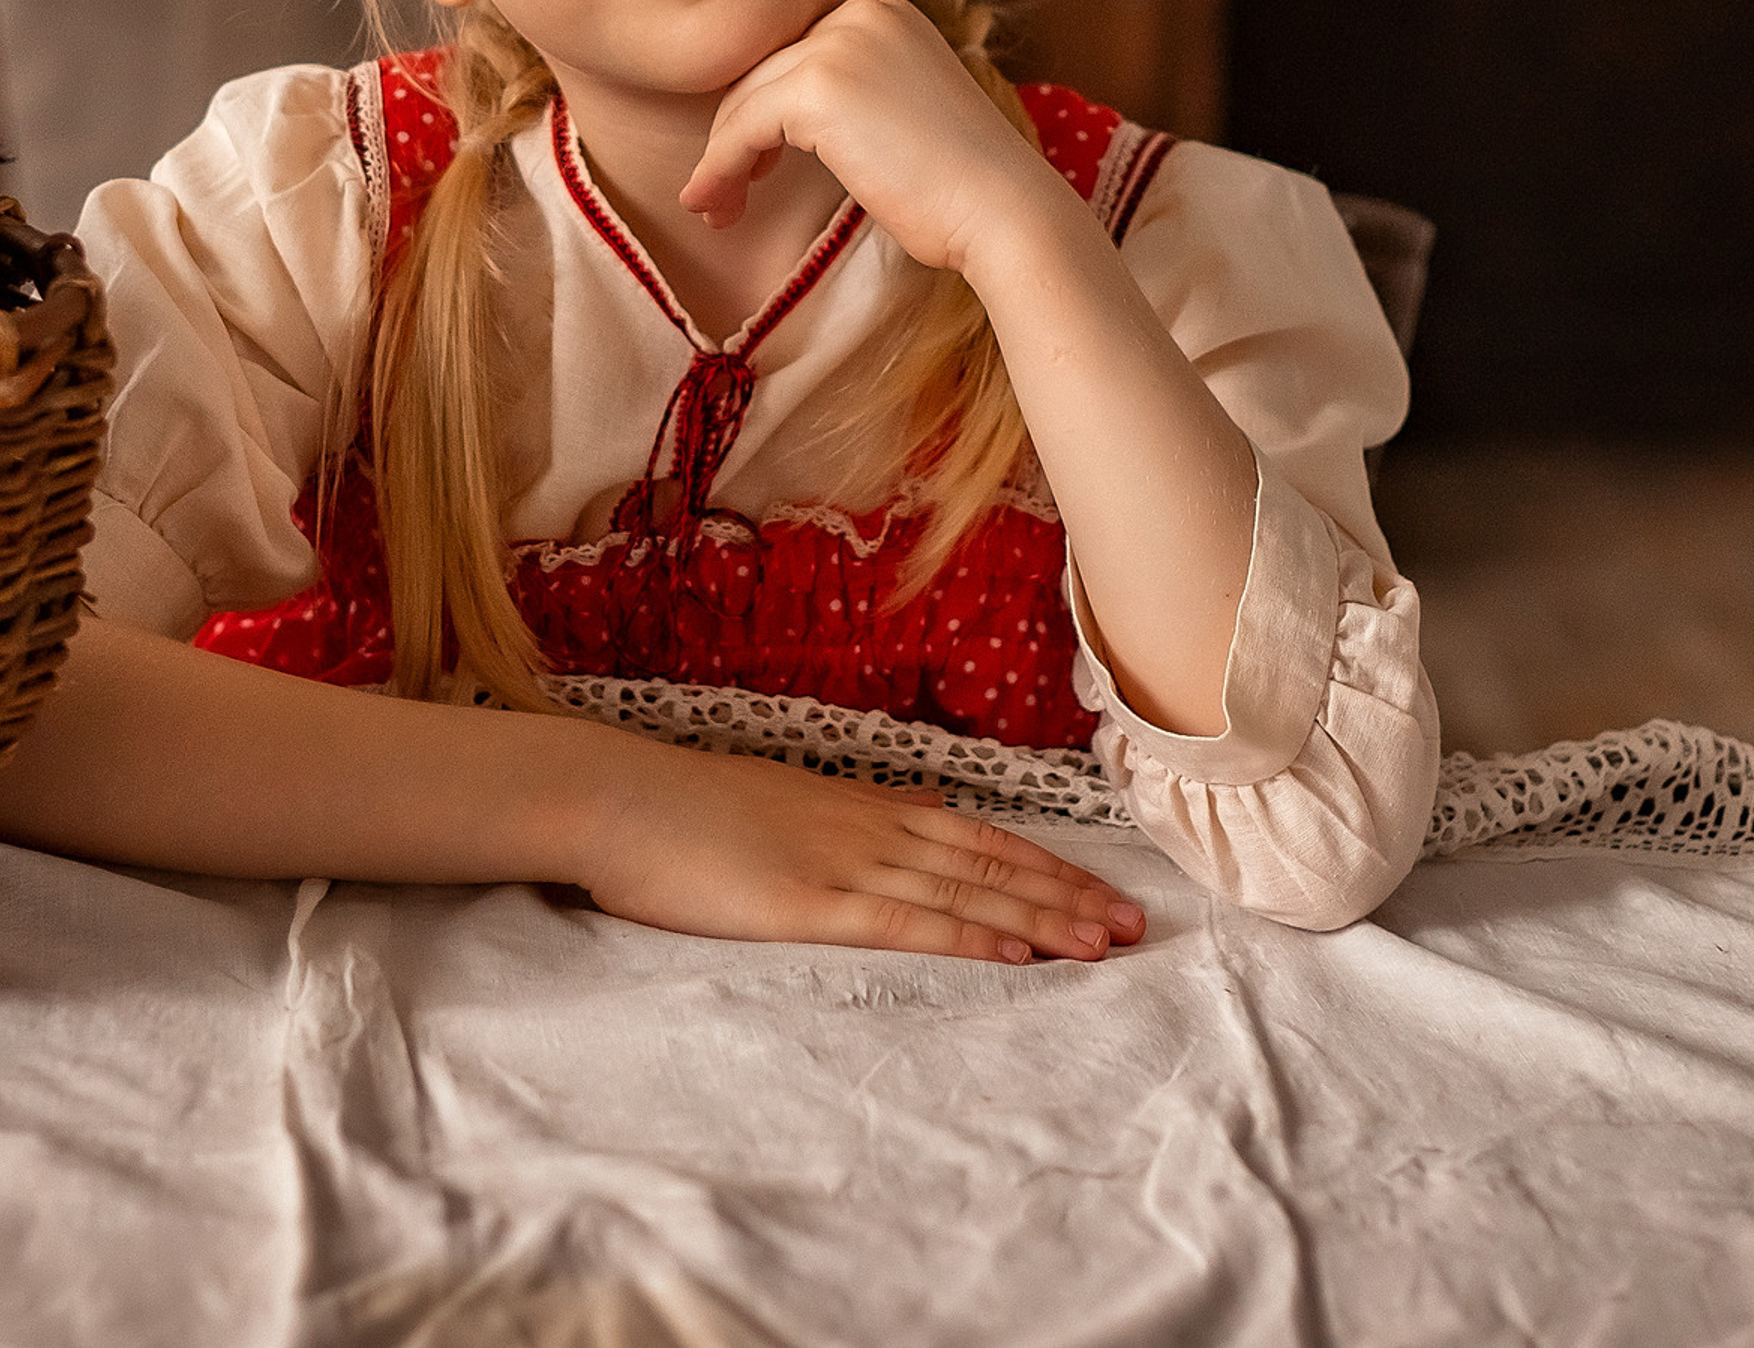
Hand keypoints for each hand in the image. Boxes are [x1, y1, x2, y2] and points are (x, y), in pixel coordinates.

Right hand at [577, 738, 1145, 963]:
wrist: (619, 797)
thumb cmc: (678, 811)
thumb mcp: (768, 807)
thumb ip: (828, 823)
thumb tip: (880, 830)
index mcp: (856, 805)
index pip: (972, 835)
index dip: (1039, 865)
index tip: (1096, 890)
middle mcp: (867, 828)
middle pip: (988, 863)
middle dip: (1065, 895)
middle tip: (1134, 925)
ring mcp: (844, 863)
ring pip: (966, 893)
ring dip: (1041, 918)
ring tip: (1104, 944)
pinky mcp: (813, 904)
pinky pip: (909, 924)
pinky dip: (972, 939)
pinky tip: (1018, 956)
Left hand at [678, 0, 1044, 274]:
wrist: (1004, 211)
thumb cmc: (961, 189)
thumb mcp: (900, 117)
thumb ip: (848, 102)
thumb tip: (767, 126)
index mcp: (886, 14)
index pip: (796, 57)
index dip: (764, 113)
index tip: (753, 167)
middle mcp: (862, 13)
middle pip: (765, 73)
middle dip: (735, 137)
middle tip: (721, 196)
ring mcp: (838, 43)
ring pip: (745, 101)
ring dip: (721, 158)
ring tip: (716, 209)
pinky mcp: (817, 85)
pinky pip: (741, 127)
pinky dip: (719, 168)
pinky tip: (713, 205)